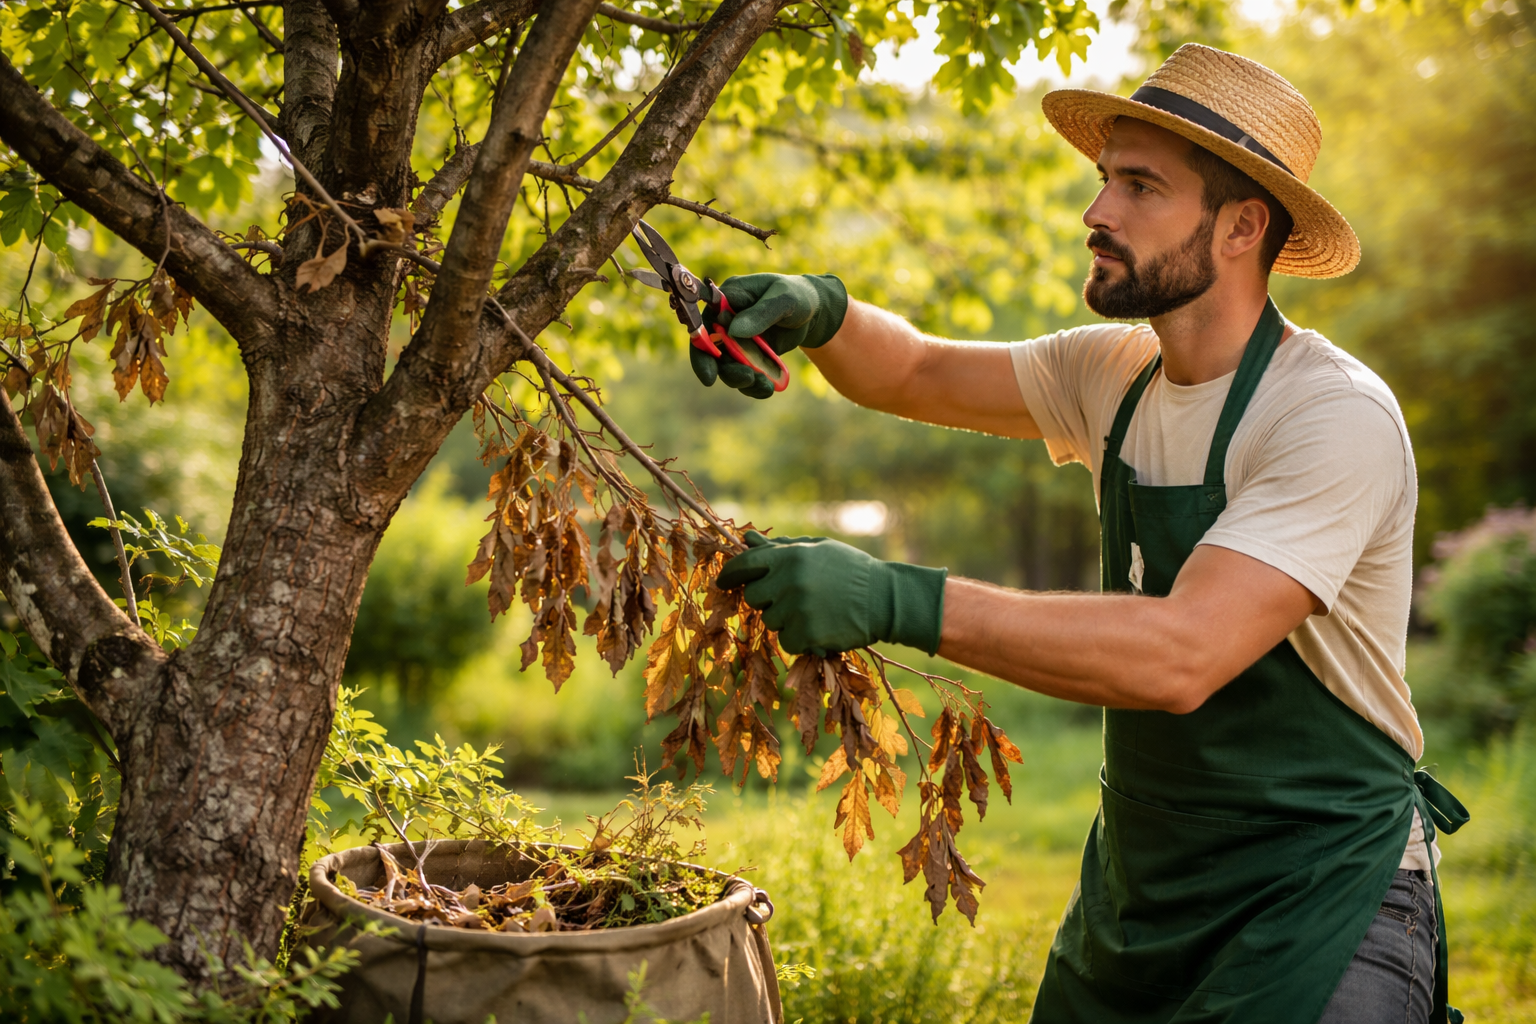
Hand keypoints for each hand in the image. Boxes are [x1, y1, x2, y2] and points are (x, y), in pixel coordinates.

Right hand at [693, 273, 847, 397]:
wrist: (813, 312)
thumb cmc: (797, 295)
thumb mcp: (784, 299)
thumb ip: (760, 313)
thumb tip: (733, 331)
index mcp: (728, 297)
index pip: (704, 322)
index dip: (702, 347)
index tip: (709, 372)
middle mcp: (726, 319)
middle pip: (711, 350)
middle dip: (724, 370)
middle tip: (746, 379)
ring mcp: (735, 339)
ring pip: (727, 366)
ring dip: (741, 380)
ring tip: (764, 385)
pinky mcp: (747, 355)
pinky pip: (743, 374)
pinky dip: (753, 386)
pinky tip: (768, 388)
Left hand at [715, 531, 946, 655]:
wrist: (885, 598)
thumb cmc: (851, 570)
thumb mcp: (818, 549)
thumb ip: (781, 547)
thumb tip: (746, 540)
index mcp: (790, 556)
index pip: (744, 565)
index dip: (730, 574)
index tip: (723, 581)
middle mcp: (789, 581)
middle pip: (753, 597)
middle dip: (766, 599)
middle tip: (790, 598)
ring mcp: (797, 608)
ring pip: (771, 621)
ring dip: (786, 620)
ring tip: (814, 611)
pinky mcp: (807, 634)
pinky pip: (787, 642)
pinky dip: (800, 639)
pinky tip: (820, 628)